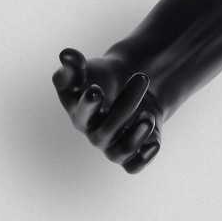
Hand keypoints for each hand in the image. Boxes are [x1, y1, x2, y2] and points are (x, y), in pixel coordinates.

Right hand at [52, 48, 162, 172]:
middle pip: (108, 129)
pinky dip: (144, 157)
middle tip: (142, 77)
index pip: (81, 115)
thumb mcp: (85, 69)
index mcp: (79, 115)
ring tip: (149, 115)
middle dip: (126, 104)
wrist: (125, 88)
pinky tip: (154, 142)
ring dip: (137, 135)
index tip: (96, 90)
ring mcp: (113, 147)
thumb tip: (67, 54)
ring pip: (123, 150)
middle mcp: (95, 135)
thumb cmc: (99, 79)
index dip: (88, 106)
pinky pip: (135, 166)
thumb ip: (74, 64)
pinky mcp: (131, 155)